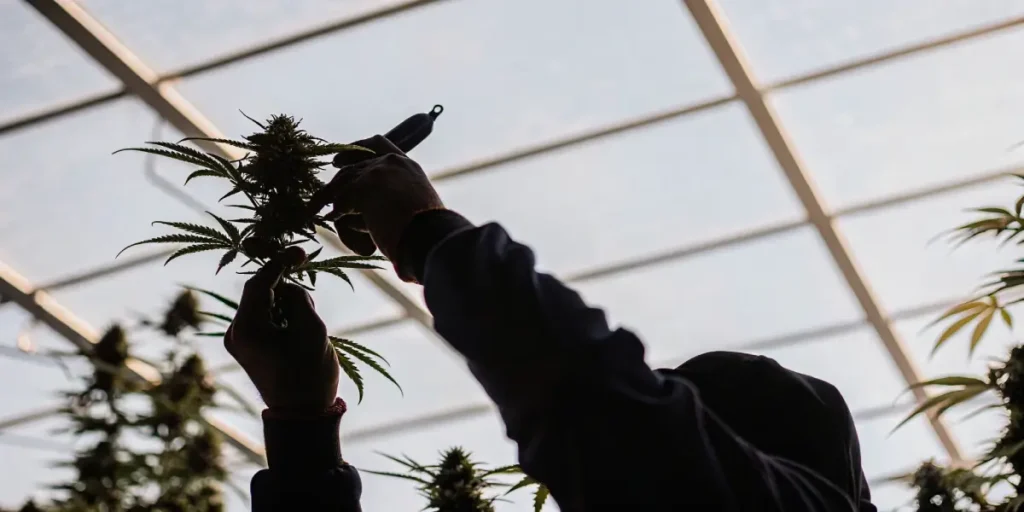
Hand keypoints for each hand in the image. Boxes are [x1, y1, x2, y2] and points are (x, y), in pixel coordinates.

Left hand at [225, 249, 339, 411]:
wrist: (302, 416)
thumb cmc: (310, 375)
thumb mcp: (312, 329)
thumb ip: (299, 298)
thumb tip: (289, 287)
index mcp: (247, 328)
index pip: (259, 282)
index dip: (279, 263)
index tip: (300, 252)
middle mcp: (236, 332)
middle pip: (259, 292)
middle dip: (284, 288)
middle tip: (309, 300)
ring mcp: (239, 341)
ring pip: (263, 305)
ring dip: (285, 304)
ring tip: (306, 327)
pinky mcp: (247, 348)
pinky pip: (263, 319)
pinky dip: (280, 316)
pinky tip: (297, 332)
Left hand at [312, 135, 443, 261]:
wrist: (432, 238)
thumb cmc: (430, 233)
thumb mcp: (417, 208)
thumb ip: (397, 203)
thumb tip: (373, 220)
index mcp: (407, 165)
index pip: (378, 144)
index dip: (356, 149)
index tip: (339, 159)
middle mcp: (390, 163)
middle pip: (353, 167)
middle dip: (335, 180)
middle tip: (320, 192)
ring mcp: (375, 174)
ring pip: (342, 185)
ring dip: (326, 199)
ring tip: (313, 210)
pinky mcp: (362, 190)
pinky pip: (338, 204)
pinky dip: (335, 216)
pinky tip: (333, 222)